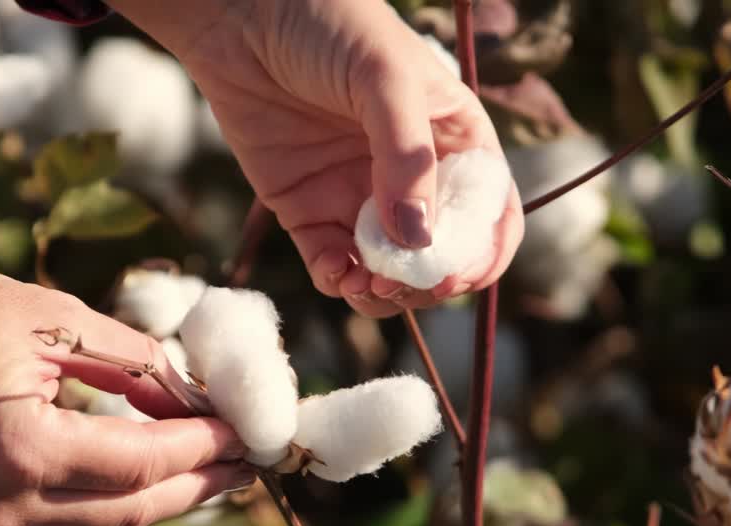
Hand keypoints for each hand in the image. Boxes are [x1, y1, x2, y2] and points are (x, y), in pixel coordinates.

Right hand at [0, 232, 250, 525]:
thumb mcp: (54, 316)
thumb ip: (135, 363)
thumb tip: (194, 398)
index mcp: (21, 449)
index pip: (144, 462)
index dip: (206, 446)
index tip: (250, 431)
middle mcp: (0, 504)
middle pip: (131, 510)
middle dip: (199, 485)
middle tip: (250, 463)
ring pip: (101, 525)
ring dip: (162, 499)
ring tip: (216, 471)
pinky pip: (63, 520)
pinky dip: (113, 499)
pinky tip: (152, 475)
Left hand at [115, 0, 523, 316]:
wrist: (240, 13)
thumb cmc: (329, 23)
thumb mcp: (385, 76)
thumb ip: (407, 158)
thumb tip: (419, 240)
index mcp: (454, 142)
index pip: (490, 214)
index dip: (482, 253)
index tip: (455, 273)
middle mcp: (414, 178)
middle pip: (440, 256)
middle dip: (427, 281)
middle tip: (399, 280)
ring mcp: (361, 198)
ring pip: (388, 273)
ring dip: (384, 292)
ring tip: (367, 281)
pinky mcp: (310, 212)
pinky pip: (334, 267)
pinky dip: (338, 282)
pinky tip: (335, 271)